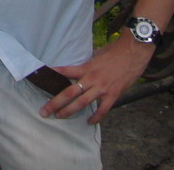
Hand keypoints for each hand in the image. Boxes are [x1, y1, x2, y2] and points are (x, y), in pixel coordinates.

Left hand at [39, 33, 154, 124]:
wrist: (133, 52)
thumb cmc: (115, 51)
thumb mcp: (97, 55)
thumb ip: (88, 63)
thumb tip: (79, 68)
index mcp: (86, 67)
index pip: (65, 71)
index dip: (52, 74)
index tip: (40, 77)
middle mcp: (91, 79)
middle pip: (69, 93)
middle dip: (55, 103)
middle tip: (44, 111)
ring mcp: (102, 88)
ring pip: (82, 103)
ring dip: (69, 111)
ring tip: (59, 117)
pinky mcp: (113, 95)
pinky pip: (102, 110)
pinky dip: (95, 117)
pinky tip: (89, 122)